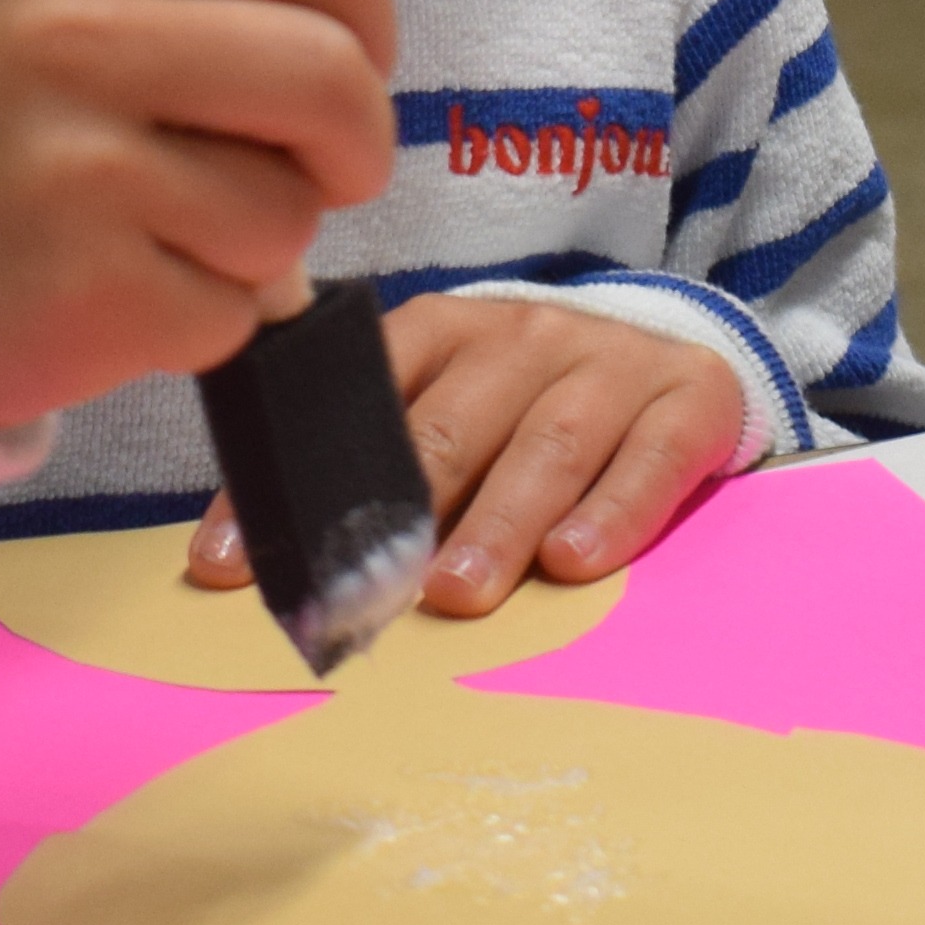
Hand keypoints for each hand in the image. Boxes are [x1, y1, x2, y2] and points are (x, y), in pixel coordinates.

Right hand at [0, 0, 399, 432]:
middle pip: (333, 79)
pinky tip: (127, 290)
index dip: (368, 29)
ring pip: (289, 213)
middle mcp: (84, 36)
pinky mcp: (88, 291)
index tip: (337, 72)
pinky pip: (236, 312)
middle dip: (355, 147)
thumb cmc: (13, 125)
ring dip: (260, 244)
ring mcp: (80, 168)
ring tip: (165, 231)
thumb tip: (363, 47)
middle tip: (315, 177)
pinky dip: (206, 320)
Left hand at [186, 293, 752, 615]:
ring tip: (457, 593)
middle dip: (403, 509)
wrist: (676, 358)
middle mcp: (524, 335)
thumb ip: (378, 462)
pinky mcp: (690, 397)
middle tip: (366, 585)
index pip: (355, 396)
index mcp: (445, 331)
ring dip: (498, 524)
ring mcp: (610, 362)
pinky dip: (613, 512)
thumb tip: (256, 557)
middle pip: (455, 425)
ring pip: (548, 444)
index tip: (234, 564)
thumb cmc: (532, 411)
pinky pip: (651, 457)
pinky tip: (574, 562)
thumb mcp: (453, 409)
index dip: (293, 477)